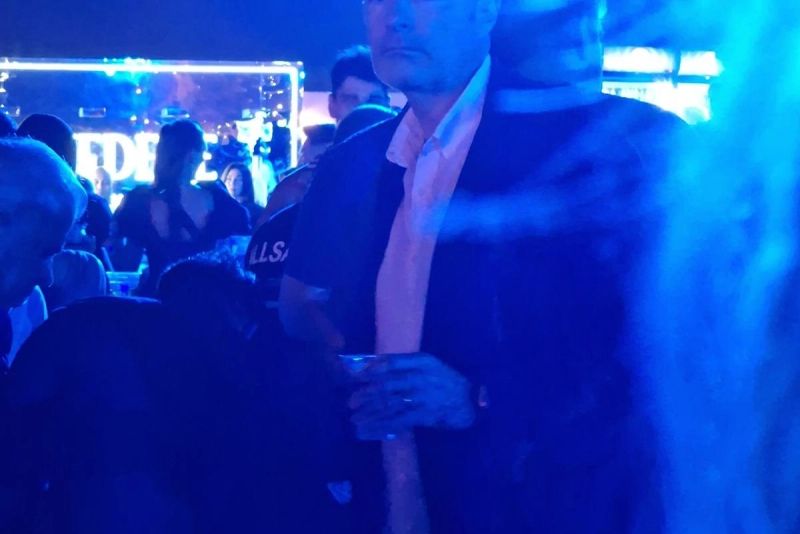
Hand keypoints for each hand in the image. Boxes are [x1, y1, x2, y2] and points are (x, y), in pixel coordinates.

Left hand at [348, 353, 474, 435]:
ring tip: (355, 418)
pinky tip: (369, 429)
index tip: (356, 376)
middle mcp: (422, 377)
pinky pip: (398, 420)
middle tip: (351, 402)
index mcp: (423, 361)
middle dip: (367, 394)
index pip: (392, 362)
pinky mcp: (425, 414)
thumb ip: (407, 365)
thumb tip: (373, 366)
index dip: (371, 369)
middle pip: (388, 385)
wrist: (472, 401)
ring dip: (370, 412)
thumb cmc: (447, 381)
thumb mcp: (430, 366)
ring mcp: (424, 396)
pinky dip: (381, 425)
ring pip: (390, 404)